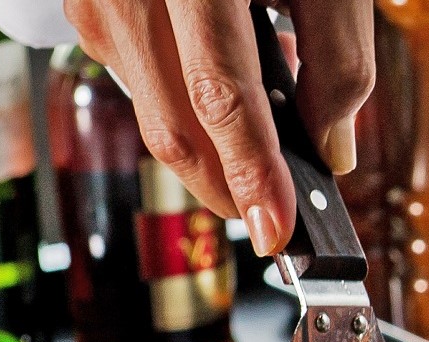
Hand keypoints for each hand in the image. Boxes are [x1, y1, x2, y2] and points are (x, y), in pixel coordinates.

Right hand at [64, 0, 376, 255]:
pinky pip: (136, 79)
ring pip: (153, 111)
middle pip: (175, 124)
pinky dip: (184, 102)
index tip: (278, 233)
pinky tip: (223, 85)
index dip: (252, 174)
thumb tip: (332, 155)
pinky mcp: (87, 6)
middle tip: (277, 216)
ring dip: (210, 145)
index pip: (222, 95)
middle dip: (230, 188)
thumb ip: (341, 62)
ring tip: (264, 139)